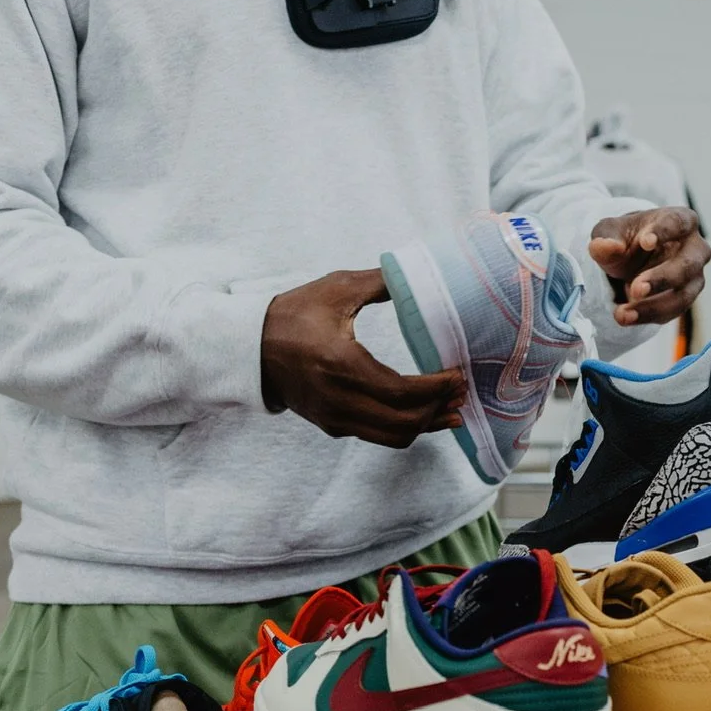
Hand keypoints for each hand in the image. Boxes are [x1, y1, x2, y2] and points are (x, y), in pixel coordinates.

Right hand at [261, 270, 465, 446]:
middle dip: (439, 408)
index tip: (457, 376)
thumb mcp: (335, 289)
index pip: (403, 393)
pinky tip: (422, 414)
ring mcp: (335, 418)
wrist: (249, 348)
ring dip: (426, 424)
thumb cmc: (291, 315)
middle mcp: (340, 401)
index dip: (437, 389)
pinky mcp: (332, 425)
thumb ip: (380, 281)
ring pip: (394, 437)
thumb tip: (417, 274)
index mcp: (343, 366)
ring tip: (450, 409)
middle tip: (461, 392)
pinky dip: (405, 427)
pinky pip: (378, 435)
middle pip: (405, 422)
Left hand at [589, 206, 710, 328]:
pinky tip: (626, 317)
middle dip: (661, 278)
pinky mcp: (685, 298)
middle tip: (636, 288)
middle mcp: (695, 248)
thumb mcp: (610, 232)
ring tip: (623, 313)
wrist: (631, 259)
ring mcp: (694, 276)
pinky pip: (672, 311)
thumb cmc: (627, 238)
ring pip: (682, 295)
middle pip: (687, 264)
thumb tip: (603, 246)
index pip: (678, 223)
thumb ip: (606, 237)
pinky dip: (648, 316)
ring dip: (653, 306)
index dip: (664, 232)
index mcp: (682, 220)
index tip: (645, 242)